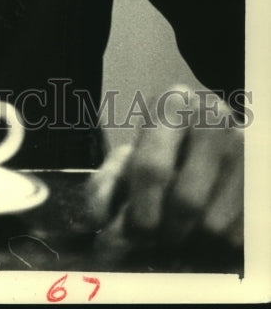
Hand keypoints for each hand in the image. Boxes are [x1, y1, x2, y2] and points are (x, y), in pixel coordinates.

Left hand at [87, 85, 242, 254]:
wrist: (211, 146)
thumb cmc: (160, 156)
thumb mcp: (126, 162)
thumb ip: (105, 188)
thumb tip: (98, 220)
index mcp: (171, 105)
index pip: (152, 169)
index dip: (140, 212)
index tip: (136, 236)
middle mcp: (213, 116)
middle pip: (186, 200)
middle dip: (167, 232)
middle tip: (159, 242)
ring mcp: (246, 144)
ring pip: (214, 222)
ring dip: (193, 242)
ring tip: (182, 234)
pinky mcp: (264, 173)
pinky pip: (241, 233)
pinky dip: (219, 245)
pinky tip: (206, 231)